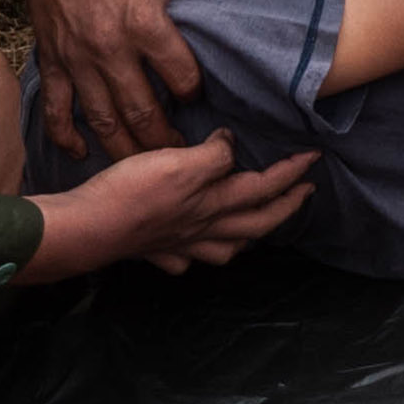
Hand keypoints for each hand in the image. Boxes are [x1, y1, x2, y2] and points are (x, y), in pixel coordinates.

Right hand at [21, 0, 274, 161]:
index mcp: (145, 21)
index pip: (180, 76)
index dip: (195, 92)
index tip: (204, 101)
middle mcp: (109, 46)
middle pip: (141, 110)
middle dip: (165, 137)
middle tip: (183, 155)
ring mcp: (75, 55)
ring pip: (101, 118)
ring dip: (124, 147)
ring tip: (145, 167)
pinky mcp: (49, 54)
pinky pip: (55, 105)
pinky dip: (66, 134)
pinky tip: (81, 152)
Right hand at [23, 133, 314, 280]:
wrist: (89, 228)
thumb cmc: (134, 193)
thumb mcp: (179, 161)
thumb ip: (213, 155)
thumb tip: (231, 145)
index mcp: (215, 203)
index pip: (265, 187)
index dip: (291, 172)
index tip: (314, 157)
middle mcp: (203, 229)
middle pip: (256, 224)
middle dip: (286, 207)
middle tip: (305, 193)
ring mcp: (179, 245)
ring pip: (224, 248)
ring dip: (247, 238)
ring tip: (256, 226)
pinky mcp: (154, 250)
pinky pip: (184, 259)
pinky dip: (196, 255)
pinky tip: (193, 249)